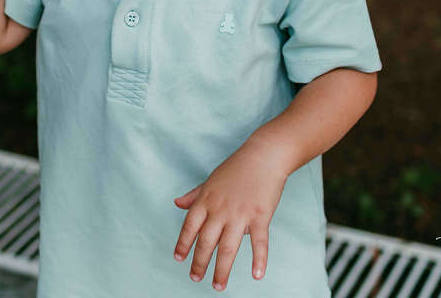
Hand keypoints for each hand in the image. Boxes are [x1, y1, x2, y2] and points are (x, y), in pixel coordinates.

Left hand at [172, 143, 288, 290]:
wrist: (264, 156)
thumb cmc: (237, 168)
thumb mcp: (211, 179)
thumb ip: (194, 195)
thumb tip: (177, 203)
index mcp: (206, 200)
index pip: (190, 226)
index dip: (183, 243)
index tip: (178, 258)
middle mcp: (220, 209)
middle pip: (206, 242)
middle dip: (199, 263)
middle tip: (195, 278)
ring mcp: (240, 214)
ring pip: (228, 248)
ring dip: (221, 270)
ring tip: (218, 286)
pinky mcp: (260, 216)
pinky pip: (259, 243)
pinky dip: (259, 260)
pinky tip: (256, 275)